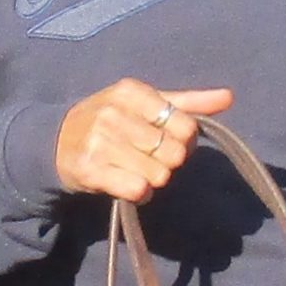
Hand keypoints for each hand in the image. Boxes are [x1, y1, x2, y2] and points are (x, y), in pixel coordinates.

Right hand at [54, 80, 233, 203]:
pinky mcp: (91, 170)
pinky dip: (139, 193)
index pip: (185, 126)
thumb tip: (228, 96)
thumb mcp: (146, 104)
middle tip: (148, 157)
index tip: (167, 139)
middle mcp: (114, 113)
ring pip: (159, 175)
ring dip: (153, 179)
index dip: (185, 140)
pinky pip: (138, 190)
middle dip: (168, 161)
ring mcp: (100, 142)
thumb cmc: (111, 121)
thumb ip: (188, 102)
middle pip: (175, 154)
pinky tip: (125, 183)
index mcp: (131, 92)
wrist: (56, 142)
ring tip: (133, 168)